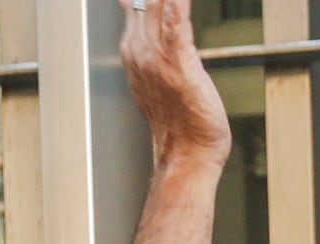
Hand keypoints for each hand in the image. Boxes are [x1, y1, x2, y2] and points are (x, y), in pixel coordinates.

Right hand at [121, 0, 232, 166]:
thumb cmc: (180, 118)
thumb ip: (154, 39)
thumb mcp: (158, 72)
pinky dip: (177, 4)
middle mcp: (139, 48)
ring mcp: (156, 57)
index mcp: (133, 48)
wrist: (186, 154)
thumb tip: (152, 15)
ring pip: (156, 3)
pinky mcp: (179, 65)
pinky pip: (177, 24)